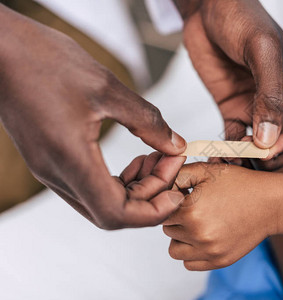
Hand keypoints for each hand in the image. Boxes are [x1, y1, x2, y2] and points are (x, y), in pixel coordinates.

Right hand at [0, 6, 185, 228]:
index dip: (152, 210)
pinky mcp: (50, 159)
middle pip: (111, 213)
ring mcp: (50, 169)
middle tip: (170, 161)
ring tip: (156, 157)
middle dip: (150, 194)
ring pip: (101, 201)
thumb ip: (147, 122)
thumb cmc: (44, 60)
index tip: (177, 189)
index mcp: (70, 160)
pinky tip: (135, 157)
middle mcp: (56, 174)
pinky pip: (90, 185)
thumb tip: (176, 147)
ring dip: (136, 187)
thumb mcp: (108, 88)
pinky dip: (119, 179)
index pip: (116, 214)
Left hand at [163, 162, 278, 270]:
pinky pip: (189, 263)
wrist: (272, 203)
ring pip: (174, 249)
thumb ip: (178, 174)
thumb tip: (159, 183)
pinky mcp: (219, 261)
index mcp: (191, 210)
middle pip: (167, 229)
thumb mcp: (208, 170)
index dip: (171, 201)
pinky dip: (192, 252)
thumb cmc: (241, 184)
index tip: (184, 196)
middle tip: (196, 207)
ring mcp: (209, 250)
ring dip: (181, 237)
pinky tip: (205, 236)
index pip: (161, 210)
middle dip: (176, 218)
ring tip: (198, 223)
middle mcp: (198, 234)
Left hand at [175, 0, 282, 169]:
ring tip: (227, 162)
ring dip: (246, 160)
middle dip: (267, 156)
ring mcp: (254, 108)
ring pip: (258, 147)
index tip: (266, 150)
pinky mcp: (232, 109)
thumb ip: (271, 94)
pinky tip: (216, 158)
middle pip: (282, 144)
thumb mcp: (262, 51)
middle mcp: (278, 102)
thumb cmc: (241, 18)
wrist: (209, 8)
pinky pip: (234, 139)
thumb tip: (270, 139)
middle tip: (245, 158)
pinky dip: (227, 152)